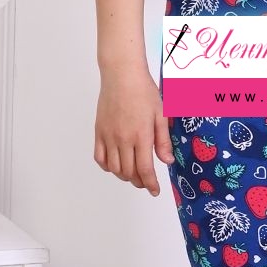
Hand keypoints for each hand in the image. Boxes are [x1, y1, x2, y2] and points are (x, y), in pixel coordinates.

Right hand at [94, 62, 173, 196]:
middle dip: (139, 182)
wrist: (122, 75)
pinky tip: (116, 165)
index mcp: (141, 135)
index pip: (145, 169)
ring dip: (124, 176)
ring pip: (114, 168)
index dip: (150, 183)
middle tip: (146, 182)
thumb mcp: (161, 115)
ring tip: (133, 175)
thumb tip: (167, 161)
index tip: (154, 191)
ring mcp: (108, 137)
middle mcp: (123, 139)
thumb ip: (163, 140)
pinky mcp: (99, 132)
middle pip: (129, 172)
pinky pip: (99, 157)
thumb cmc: (144, 91)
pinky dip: (107, 167)